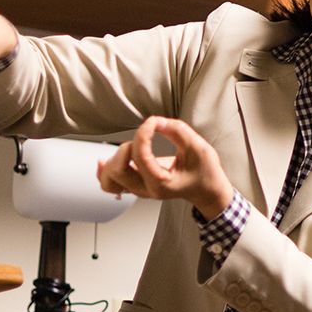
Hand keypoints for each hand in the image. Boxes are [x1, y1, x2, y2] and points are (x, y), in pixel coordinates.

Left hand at [97, 116, 235, 218]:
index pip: (139, 156)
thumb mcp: (199, 148)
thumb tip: (155, 121)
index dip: (144, 133)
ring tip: (129, 148)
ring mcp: (139, 190)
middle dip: (126, 148)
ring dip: (113, 160)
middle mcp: (146, 190)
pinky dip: (105, 171)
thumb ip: (177, 131)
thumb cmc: (204, 172)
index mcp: (161, 183)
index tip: (155, 122)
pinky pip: (110, 183)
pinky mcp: (135, 186)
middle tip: (143, 139)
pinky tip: (107, 160)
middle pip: (117, 171)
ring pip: (109, 180)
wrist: (206, 190)